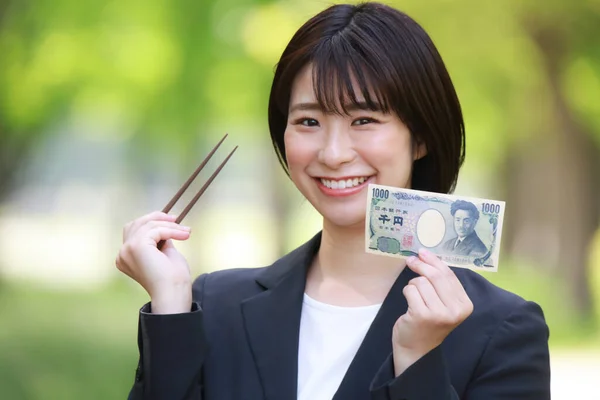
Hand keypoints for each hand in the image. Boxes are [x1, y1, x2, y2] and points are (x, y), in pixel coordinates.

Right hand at [115, 211, 192, 313]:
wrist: (173, 292)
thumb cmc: (172, 278)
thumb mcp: (164, 253)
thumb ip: (160, 240)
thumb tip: (164, 226)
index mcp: (126, 257)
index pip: (133, 230)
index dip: (151, 221)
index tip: (172, 221)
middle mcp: (122, 253)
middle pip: (137, 223)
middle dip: (157, 218)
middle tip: (176, 219)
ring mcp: (127, 249)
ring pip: (148, 225)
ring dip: (170, 226)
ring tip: (185, 232)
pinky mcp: (137, 246)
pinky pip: (156, 229)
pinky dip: (172, 230)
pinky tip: (184, 235)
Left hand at [392, 248, 472, 375]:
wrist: (417, 349)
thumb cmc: (429, 322)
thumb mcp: (442, 303)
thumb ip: (440, 283)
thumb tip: (425, 255)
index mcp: (465, 305)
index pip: (449, 275)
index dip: (434, 261)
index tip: (423, 252)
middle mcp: (455, 310)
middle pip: (436, 276)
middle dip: (421, 265)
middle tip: (410, 260)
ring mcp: (439, 313)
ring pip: (421, 282)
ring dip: (413, 286)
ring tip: (415, 299)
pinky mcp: (422, 315)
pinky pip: (410, 290)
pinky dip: (407, 293)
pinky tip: (410, 304)